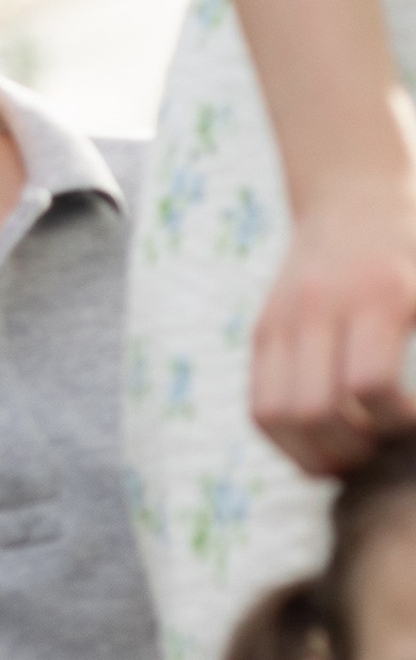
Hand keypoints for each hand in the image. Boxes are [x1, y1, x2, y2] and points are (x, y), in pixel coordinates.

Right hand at [250, 168, 415, 473]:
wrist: (353, 200)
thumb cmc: (414, 252)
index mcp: (377, 295)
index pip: (369, 384)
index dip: (395, 421)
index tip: (411, 424)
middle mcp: (320, 307)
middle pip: (315, 409)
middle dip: (352, 449)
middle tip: (381, 450)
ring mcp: (282, 320)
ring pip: (277, 416)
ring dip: (313, 455)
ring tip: (349, 459)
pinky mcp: (262, 333)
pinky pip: (259, 407)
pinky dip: (287, 442)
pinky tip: (322, 446)